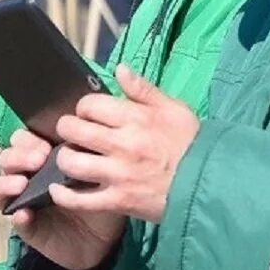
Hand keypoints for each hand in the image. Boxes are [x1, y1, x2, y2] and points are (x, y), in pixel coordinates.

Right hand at [0, 129, 126, 269]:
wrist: (104, 238)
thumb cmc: (102, 198)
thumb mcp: (99, 175)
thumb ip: (88, 158)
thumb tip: (81, 142)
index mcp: (46, 158)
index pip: (24, 140)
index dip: (28, 139)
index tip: (47, 145)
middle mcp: (28, 176)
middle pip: (7, 157)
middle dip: (18, 155)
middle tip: (38, 160)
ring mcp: (22, 200)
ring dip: (5, 182)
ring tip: (22, 185)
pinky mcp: (24, 225)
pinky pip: (11, 218)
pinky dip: (17, 215)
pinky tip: (27, 214)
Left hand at [50, 64, 198, 223]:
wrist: (209, 180)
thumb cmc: (192, 142)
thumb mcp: (174, 108)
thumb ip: (144, 89)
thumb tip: (119, 69)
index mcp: (136, 118)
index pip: (90, 104)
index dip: (84, 107)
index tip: (89, 114)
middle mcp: (123, 144)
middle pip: (73, 130)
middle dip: (68, 128)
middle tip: (75, 133)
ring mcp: (119, 174)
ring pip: (71, 162)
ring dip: (65, 159)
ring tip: (72, 158)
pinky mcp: (119, 200)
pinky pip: (80, 199)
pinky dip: (63, 195)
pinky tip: (60, 188)